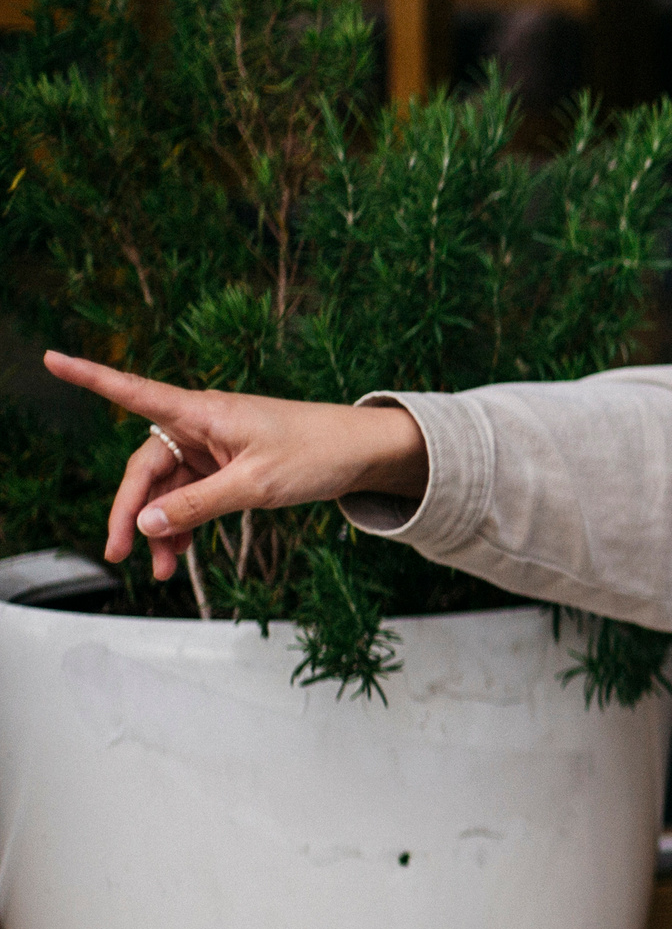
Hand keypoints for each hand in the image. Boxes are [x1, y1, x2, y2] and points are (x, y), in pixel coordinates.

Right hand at [43, 351, 429, 582]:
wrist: (363, 452)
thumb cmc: (317, 452)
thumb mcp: (256, 485)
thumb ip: (199, 505)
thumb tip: (148, 524)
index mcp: (202, 412)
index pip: (132, 391)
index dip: (90, 377)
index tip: (52, 359)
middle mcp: (201, 425)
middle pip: (147, 467)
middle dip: (132, 512)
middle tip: (118, 554)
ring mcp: (214, 447)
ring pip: (169, 488)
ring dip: (162, 527)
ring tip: (160, 569)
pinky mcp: (229, 465)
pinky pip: (194, 495)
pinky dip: (186, 522)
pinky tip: (180, 553)